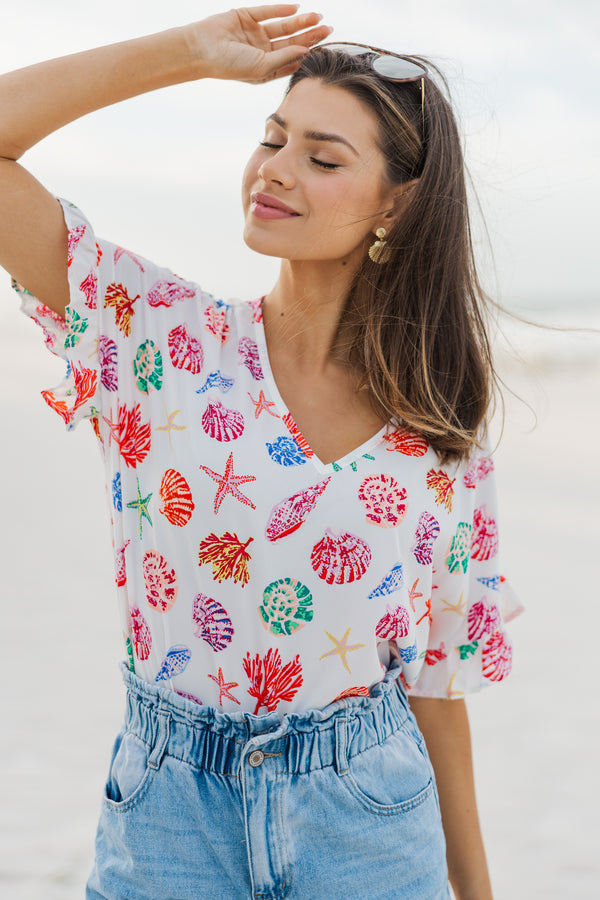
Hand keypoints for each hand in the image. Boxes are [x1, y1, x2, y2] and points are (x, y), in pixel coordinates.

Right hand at [189, 4, 331, 83]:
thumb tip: (307, 50)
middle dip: (309, 35)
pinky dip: (282, 9)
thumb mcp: (262, 67)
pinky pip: (268, 11)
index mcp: (267, 68)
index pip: (292, 59)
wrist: (202, 50)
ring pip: (283, 26)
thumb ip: (285, 58)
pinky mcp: (247, 17)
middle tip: (328, 28)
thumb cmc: (230, 65)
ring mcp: (255, 33)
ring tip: (317, 17)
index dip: (307, 52)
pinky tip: (297, 8)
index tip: (323, 47)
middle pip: (291, 41)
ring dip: (300, 21)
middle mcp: (263, 51)